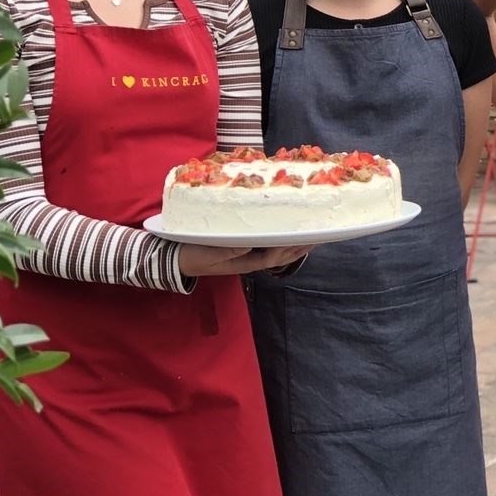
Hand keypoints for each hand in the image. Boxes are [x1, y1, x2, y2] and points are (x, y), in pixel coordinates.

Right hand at [178, 243, 311, 277]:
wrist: (177, 259)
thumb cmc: (193, 255)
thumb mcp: (208, 253)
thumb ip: (229, 250)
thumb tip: (250, 245)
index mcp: (244, 262)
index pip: (274, 256)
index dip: (290, 248)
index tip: (305, 239)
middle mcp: (250, 260)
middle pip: (280, 255)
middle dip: (299, 247)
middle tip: (318, 236)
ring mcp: (247, 255)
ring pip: (276, 251)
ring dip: (293, 245)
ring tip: (309, 235)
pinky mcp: (242, 249)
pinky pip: (266, 245)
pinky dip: (279, 239)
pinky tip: (286, 233)